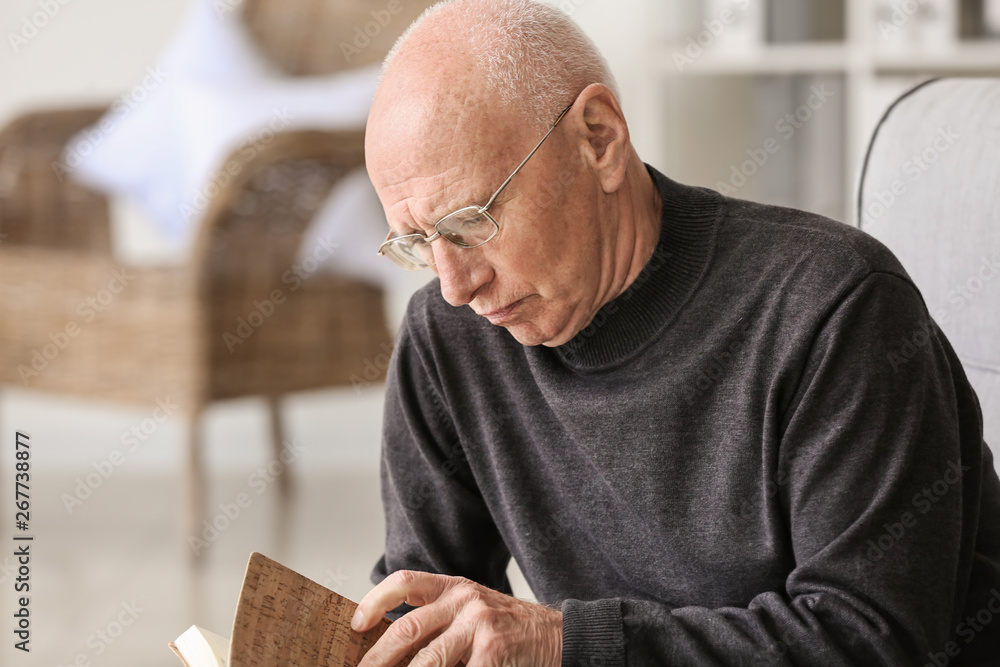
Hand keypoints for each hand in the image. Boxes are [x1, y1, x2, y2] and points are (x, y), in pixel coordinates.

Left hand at [352, 570, 562, 666]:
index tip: (355, 624)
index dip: (375, 601)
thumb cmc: (507, 630)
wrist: (557, 636)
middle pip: (407, 627)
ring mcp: (480, 624)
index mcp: (454, 587)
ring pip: (427, 660)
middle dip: (378, 657)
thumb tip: (390, 648)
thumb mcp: (471, 613)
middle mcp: (465, 599)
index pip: (405, 582)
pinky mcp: (494, 649)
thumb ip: (437, 622)